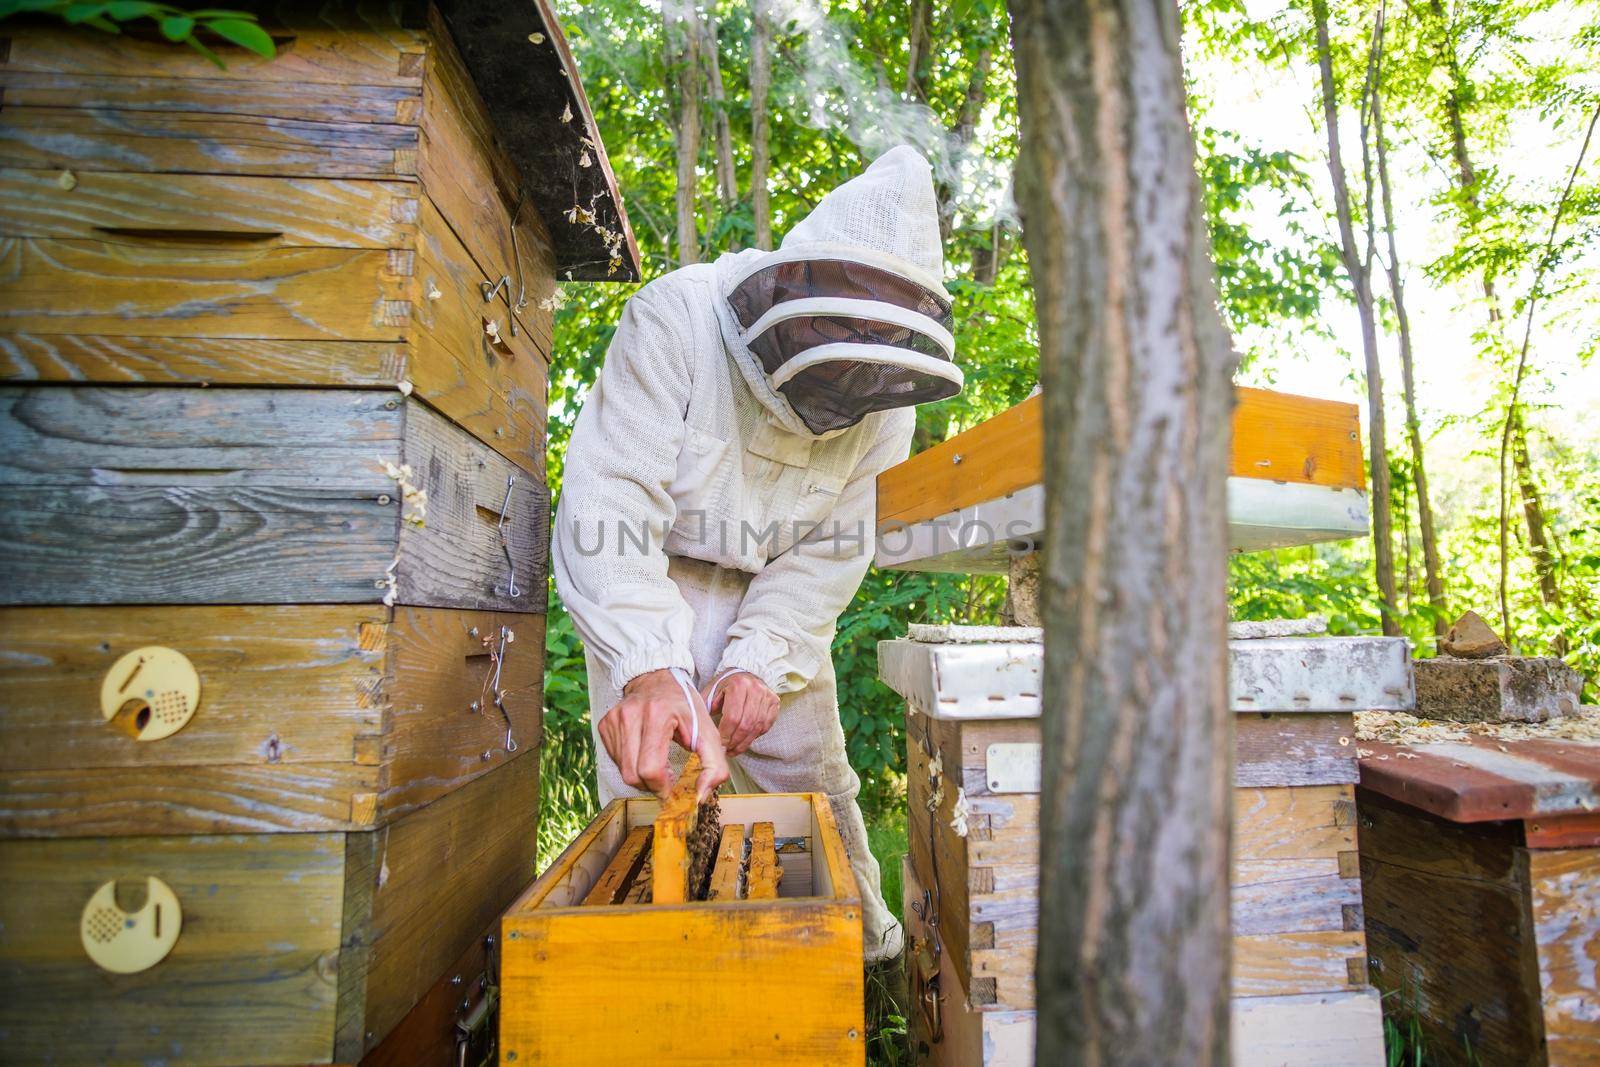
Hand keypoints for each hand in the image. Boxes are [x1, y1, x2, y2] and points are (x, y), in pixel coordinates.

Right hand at [599, 669, 728, 799]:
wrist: (658, 679)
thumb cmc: (685, 707)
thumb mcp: (708, 732)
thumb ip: (714, 766)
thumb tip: (701, 797)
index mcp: (657, 714)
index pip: (650, 768)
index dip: (662, 786)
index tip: (673, 787)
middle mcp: (631, 715)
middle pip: (633, 774)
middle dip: (652, 786)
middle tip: (666, 780)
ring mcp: (614, 719)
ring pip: (623, 771)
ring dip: (642, 777)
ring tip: (657, 765)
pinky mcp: (605, 724)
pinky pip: (615, 760)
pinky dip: (631, 765)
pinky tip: (644, 754)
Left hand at [704, 670, 779, 756]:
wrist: (745, 672)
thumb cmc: (726, 685)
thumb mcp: (712, 691)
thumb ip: (705, 708)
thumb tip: (702, 731)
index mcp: (738, 685)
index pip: (732, 717)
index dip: (726, 734)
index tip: (720, 744)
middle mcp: (755, 689)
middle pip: (746, 724)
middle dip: (735, 741)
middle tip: (727, 750)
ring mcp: (767, 696)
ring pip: (757, 727)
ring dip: (744, 743)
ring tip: (734, 750)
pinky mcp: (774, 702)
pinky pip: (766, 726)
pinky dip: (755, 736)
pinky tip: (745, 740)